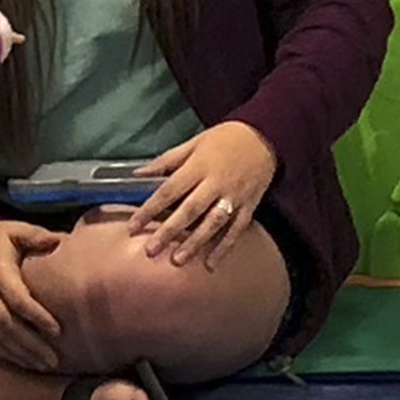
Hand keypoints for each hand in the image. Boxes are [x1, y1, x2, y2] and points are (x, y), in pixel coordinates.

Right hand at [0, 222, 66, 373]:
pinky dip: (7, 353)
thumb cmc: (1, 238)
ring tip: (46, 366)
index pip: (18, 300)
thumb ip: (37, 236)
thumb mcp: (16, 230)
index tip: (57, 330)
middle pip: (8, 325)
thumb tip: (59, 241)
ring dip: (21, 353)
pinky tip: (26, 364)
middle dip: (31, 344)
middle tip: (54, 359)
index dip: (37, 316)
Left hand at [126, 121, 280, 267]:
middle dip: (169, 231)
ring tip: (177, 260)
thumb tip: (137, 175)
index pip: (169, 190)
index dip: (149, 209)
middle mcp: (216, 183)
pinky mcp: (249, 205)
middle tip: (150, 251)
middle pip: (189, 210)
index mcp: (199, 166)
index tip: (132, 226)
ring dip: (195, 243)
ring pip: (212, 222)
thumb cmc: (225, 138)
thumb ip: (167, 161)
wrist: (267, 136)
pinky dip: (225, 247)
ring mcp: (234, 196)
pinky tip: (211, 263)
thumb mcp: (194, 143)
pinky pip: (236, 229)